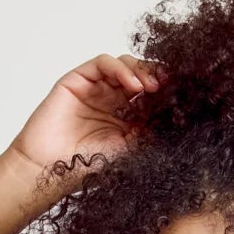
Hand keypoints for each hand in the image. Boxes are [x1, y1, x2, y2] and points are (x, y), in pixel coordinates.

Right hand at [7, 53, 167, 191]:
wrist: (49, 169)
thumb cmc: (85, 166)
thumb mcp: (130, 150)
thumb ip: (149, 132)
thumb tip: (178, 118)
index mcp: (126, 118)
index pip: (150, 96)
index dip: (166, 92)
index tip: (183, 96)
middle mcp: (112, 100)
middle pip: (140, 75)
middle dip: (157, 77)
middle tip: (170, 87)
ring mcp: (96, 88)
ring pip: (124, 65)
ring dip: (142, 71)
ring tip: (152, 87)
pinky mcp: (79, 79)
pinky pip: (104, 63)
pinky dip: (121, 69)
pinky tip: (133, 85)